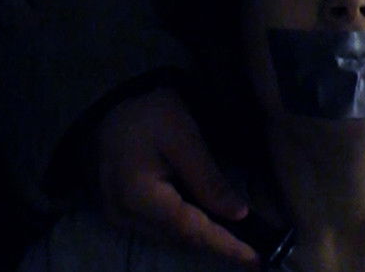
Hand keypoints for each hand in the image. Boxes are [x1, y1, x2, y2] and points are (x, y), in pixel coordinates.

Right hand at [96, 86, 258, 266]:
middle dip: (218, 247)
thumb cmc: (148, 115)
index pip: (188, 229)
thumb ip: (208, 180)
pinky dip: (187, 230)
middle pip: (180, 239)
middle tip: (254, 253)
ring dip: (203, 240)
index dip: (224, 245)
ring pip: (170, 239)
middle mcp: (124, 215)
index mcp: (138, 195)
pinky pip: (160, 230)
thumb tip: (239, 214)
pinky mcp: (122, 214)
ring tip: (239, 243)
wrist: (110, 108)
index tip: (254, 259)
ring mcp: (119, 217)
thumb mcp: (184, 138)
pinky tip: (210, 226)